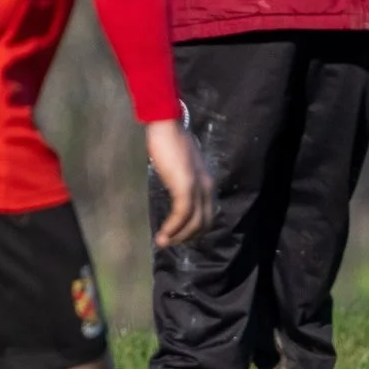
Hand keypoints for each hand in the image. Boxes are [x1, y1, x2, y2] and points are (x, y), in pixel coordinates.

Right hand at [146, 119, 213, 246]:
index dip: (194, 227)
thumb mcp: (180, 164)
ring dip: (177, 235)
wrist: (166, 126)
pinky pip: (182, 214)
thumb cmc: (168, 140)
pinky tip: (163, 233)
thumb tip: (175, 188)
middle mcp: (206, 187)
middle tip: (170, 242)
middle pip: (203, 221)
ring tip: (162, 243)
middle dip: (187, 236)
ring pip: (193, 221)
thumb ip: (182, 177)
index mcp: (206, 182)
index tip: (178, 234)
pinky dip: (173, 227)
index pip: (206, 212)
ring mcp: (197, 187)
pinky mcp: (185, 187)